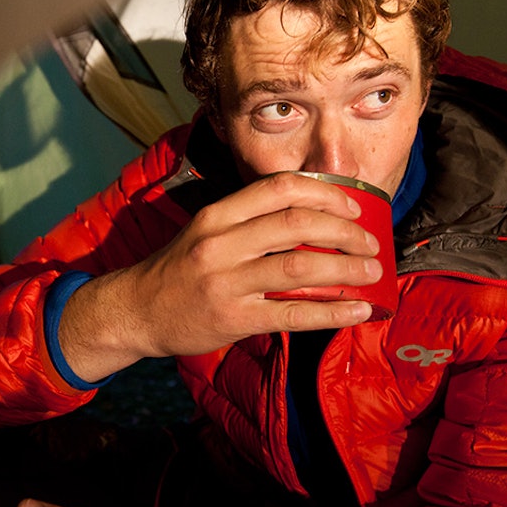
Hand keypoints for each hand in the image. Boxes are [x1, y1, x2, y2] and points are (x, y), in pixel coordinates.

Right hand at [61, 171, 383, 379]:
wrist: (135, 311)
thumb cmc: (178, 270)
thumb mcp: (204, 232)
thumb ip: (248, 223)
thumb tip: (313, 219)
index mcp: (217, 216)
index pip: (279, 188)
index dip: (325, 192)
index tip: (352, 204)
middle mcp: (221, 244)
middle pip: (297, 223)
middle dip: (345, 230)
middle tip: (370, 241)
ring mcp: (226, 282)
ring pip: (300, 265)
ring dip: (346, 267)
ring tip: (372, 271)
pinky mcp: (233, 318)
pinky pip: (293, 312)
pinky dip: (332, 311)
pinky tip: (357, 310)